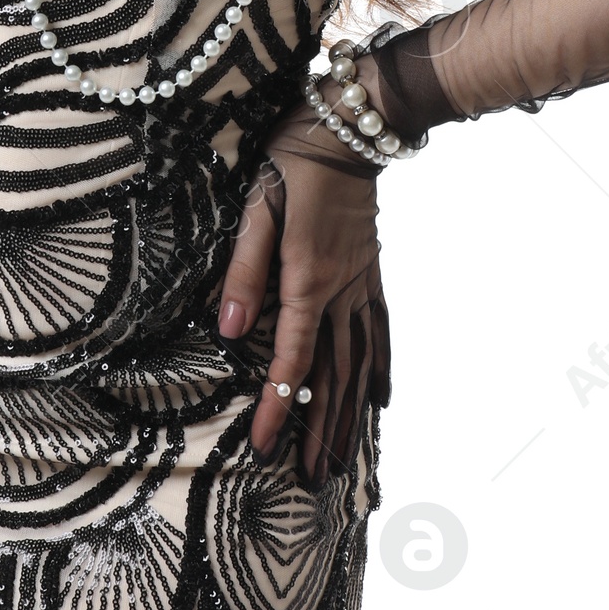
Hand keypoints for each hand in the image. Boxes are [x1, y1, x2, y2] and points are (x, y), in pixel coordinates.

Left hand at [217, 78, 391, 487]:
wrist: (348, 128)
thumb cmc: (292, 164)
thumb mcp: (257, 210)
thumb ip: (243, 273)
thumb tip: (226, 332)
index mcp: (308, 280)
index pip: (291, 359)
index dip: (278, 407)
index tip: (265, 448)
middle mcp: (342, 292)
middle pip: (332, 376)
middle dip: (320, 432)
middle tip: (312, 482)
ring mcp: (362, 285)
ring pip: (359, 364)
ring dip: (350, 416)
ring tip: (343, 462)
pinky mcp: (372, 274)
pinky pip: (381, 333)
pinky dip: (381, 371)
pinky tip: (379, 402)